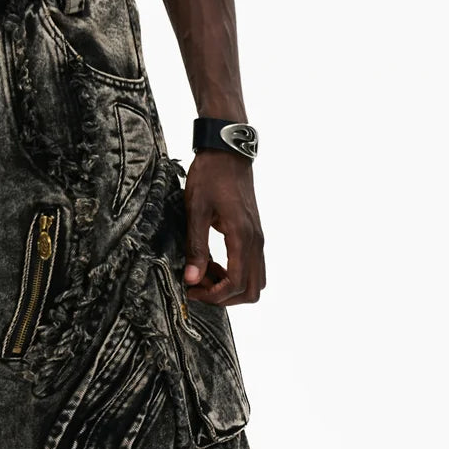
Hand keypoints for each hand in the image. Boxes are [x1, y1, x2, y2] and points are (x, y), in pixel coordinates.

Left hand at [182, 151, 265, 305]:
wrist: (227, 152)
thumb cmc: (210, 176)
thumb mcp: (196, 210)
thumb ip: (196, 247)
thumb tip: (192, 279)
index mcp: (242, 236)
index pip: (236, 284)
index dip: (214, 296)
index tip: (191, 291)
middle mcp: (256, 241)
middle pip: (252, 290)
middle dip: (224, 297)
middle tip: (198, 286)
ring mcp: (257, 238)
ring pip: (254, 280)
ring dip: (230, 286)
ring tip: (203, 273)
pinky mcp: (253, 234)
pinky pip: (251, 266)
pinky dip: (233, 273)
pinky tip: (211, 263)